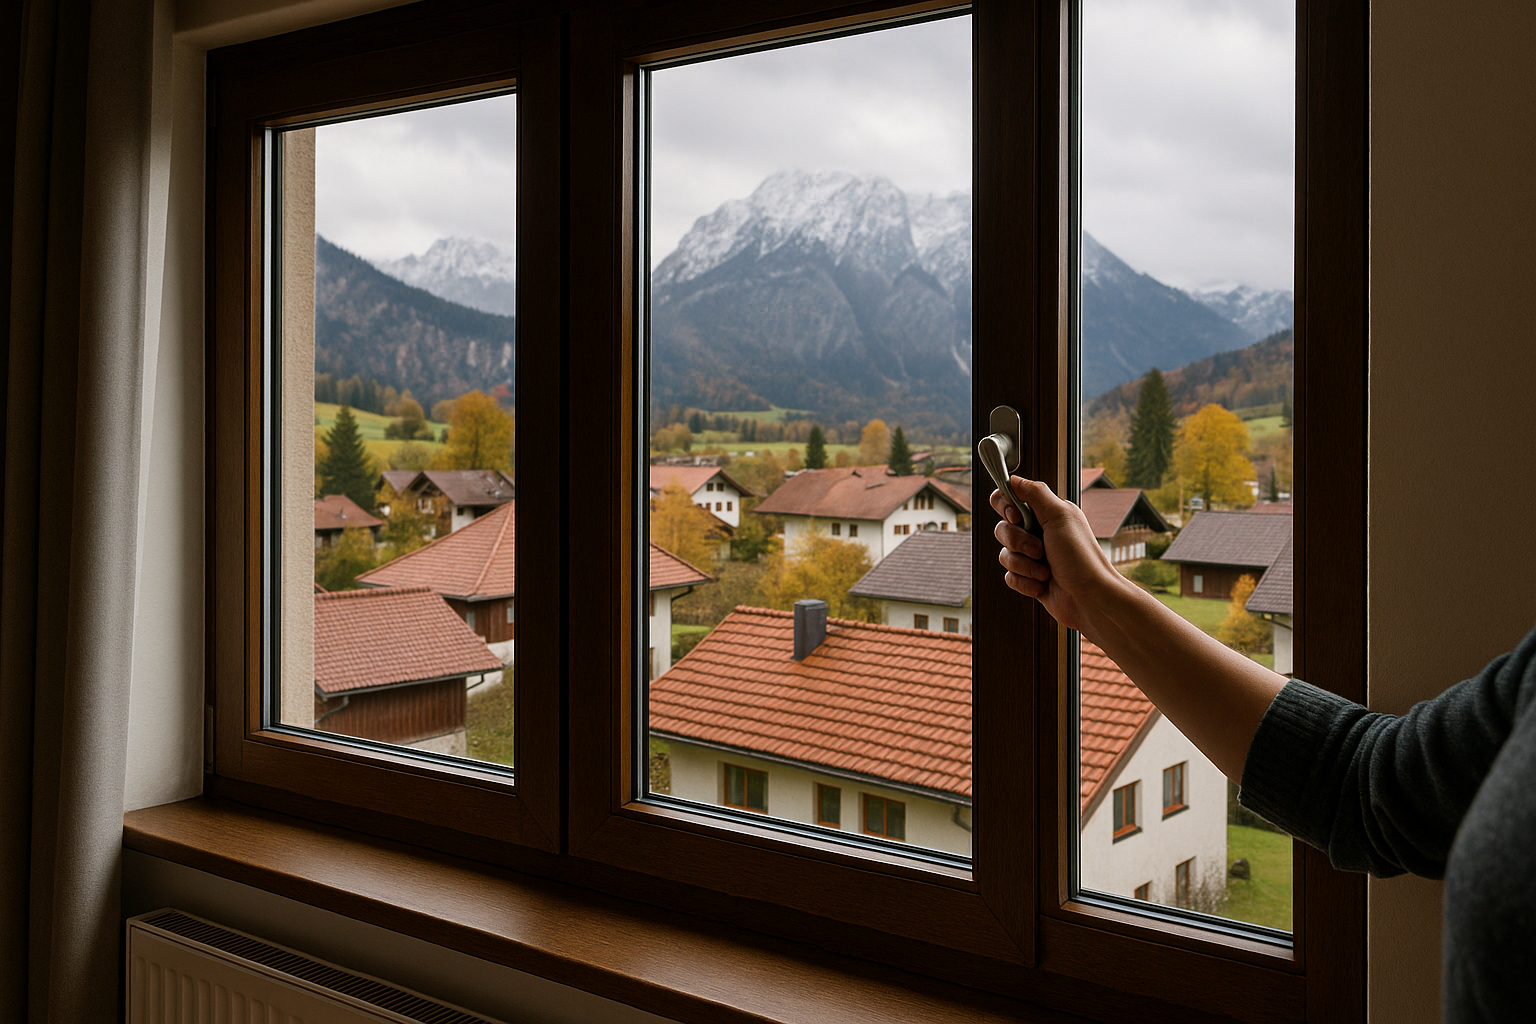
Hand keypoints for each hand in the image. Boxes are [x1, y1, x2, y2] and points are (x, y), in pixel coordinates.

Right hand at [990, 476, 1117, 633]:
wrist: (1090, 599)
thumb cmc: (1081, 558)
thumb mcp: (1059, 516)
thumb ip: (1034, 493)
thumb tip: (1012, 478)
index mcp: (1046, 513)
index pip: (1010, 499)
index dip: (1006, 506)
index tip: (1016, 516)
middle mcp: (1038, 533)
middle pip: (1002, 528)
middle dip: (1017, 542)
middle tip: (1039, 550)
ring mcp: (1033, 557)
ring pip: (1004, 555)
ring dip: (1023, 566)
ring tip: (1044, 572)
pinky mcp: (1029, 578)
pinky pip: (1009, 577)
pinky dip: (1024, 582)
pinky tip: (1042, 586)